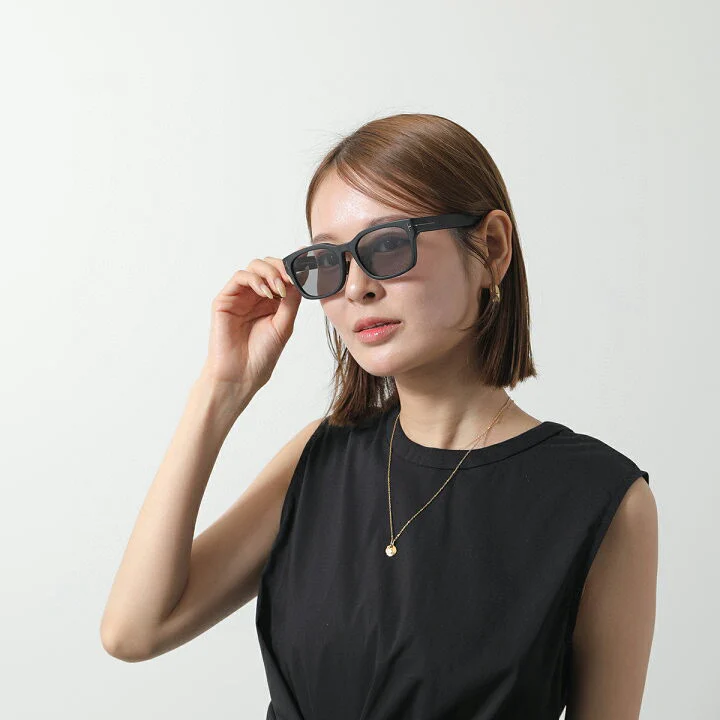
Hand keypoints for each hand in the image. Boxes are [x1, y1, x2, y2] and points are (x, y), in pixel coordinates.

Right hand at [202, 256, 301, 395]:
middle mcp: (255, 296)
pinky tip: (266, 293)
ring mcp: (240, 296)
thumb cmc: (261, 355)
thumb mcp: (284, 325)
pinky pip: (239, 277)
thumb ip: (291, 301)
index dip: (293, 270)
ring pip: (254, 267)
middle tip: (291, 279)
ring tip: (279, 289)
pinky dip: (255, 279)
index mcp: (272, 302)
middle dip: (282, 267)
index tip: (305, 274)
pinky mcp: (225, 299)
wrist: (241, 375)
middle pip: (268, 265)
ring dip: (270, 272)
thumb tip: (299, 278)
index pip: (282, 275)